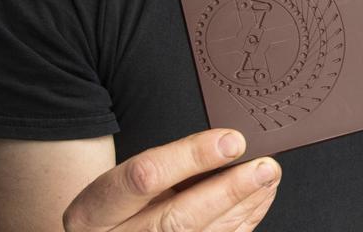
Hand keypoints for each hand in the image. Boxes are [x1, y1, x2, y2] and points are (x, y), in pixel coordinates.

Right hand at [62, 129, 279, 231]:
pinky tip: (258, 198)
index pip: (143, 178)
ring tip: (268, 177)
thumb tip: (225, 143)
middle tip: (264, 167)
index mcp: (94, 211)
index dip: (190, 157)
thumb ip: (165, 165)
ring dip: (244, 206)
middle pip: (177, 219)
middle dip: (228, 191)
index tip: (231, 140)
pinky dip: (243, 220)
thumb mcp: (120, 184)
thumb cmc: (116, 208)